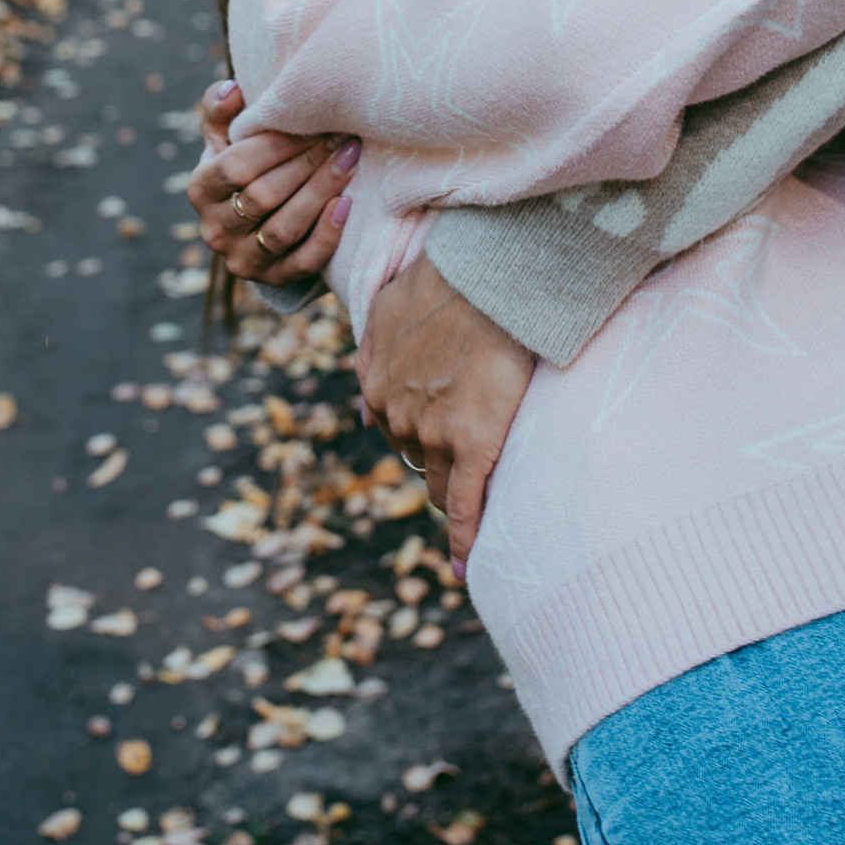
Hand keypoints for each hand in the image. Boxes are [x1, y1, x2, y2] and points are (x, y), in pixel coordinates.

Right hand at [188, 80, 355, 283]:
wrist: (259, 221)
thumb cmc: (247, 164)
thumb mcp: (227, 137)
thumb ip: (223, 110)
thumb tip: (232, 89)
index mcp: (200, 189)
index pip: (234, 166)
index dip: (274, 144)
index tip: (310, 120)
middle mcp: (214, 230)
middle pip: (262, 197)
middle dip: (306, 163)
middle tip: (341, 136)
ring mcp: (243, 260)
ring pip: (284, 229)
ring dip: (321, 191)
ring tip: (350, 160)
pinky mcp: (274, 280)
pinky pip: (304, 262)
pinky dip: (327, 234)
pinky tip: (348, 204)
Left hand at [356, 253, 533, 572]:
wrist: (483, 277)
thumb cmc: (440, 281)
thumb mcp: (383, 310)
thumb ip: (370, 355)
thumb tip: (362, 399)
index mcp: (375, 387)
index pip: (394, 431)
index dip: (419, 437)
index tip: (437, 442)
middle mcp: (397, 418)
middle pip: (416, 461)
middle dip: (437, 464)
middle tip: (466, 463)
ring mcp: (434, 436)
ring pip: (439, 485)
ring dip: (453, 495)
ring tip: (475, 508)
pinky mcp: (472, 446)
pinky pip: (466, 505)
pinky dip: (465, 538)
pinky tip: (464, 566)